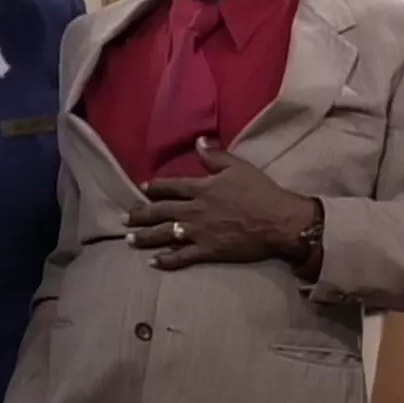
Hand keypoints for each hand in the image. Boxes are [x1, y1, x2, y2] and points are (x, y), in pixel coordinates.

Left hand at [124, 138, 316, 269]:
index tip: (141, 188)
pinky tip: (153, 262)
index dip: (154, 187)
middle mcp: (194, 210)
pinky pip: (182, 257)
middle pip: (160, 211)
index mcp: (201, 188)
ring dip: (145, 237)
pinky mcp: (208, 251)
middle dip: (140, 214)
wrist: (278, 222)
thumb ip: (215, 155)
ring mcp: (199, 232)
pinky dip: (166, 260)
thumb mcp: (238, 167)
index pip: (170, 187)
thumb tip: (198, 140)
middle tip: (124, 218)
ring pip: (165, 234)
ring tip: (129, 239)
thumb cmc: (260, 193)